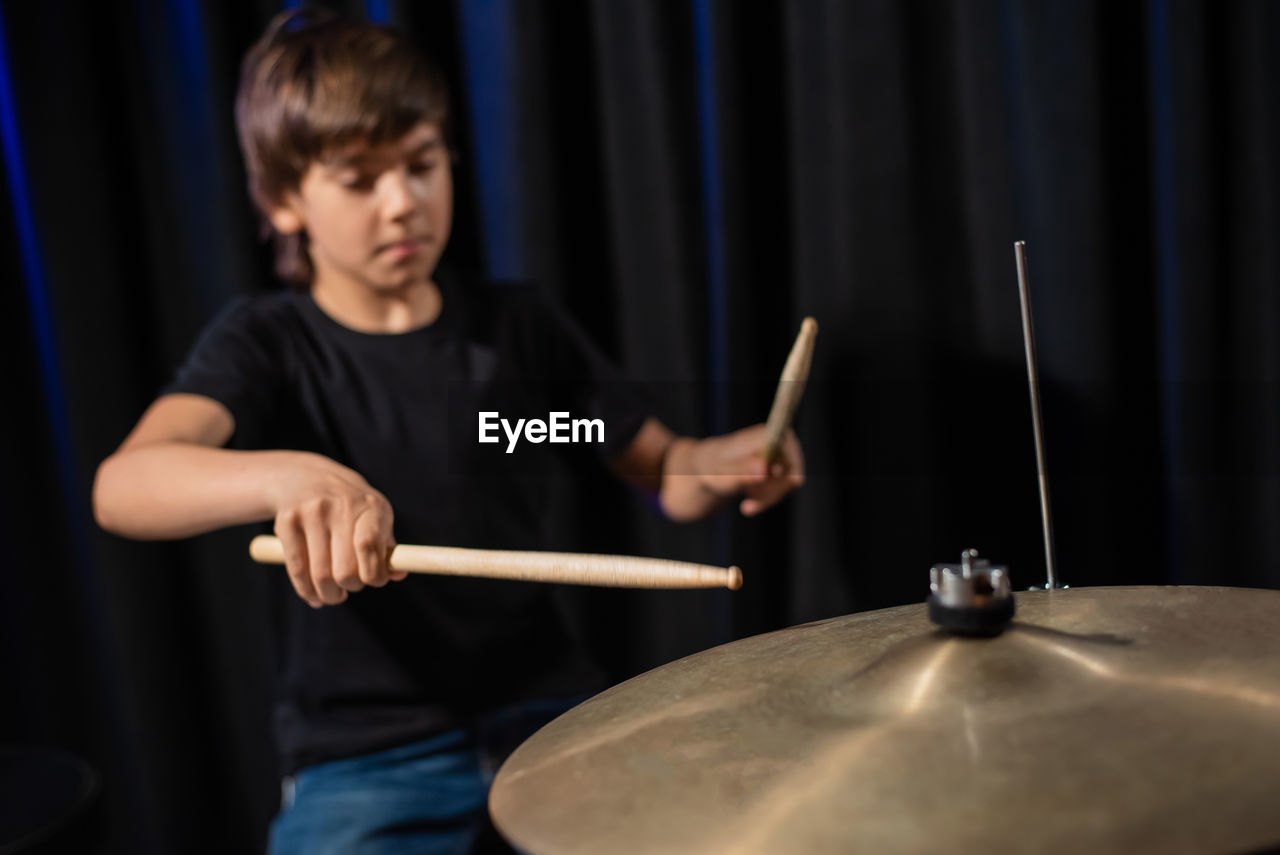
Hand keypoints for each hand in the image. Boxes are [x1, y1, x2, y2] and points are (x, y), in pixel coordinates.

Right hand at [267, 452, 403, 607]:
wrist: (308, 478)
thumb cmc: (351, 508)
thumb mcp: (375, 517)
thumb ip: (386, 548)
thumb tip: (397, 575)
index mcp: (370, 506)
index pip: (369, 546)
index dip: (374, 574)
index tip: (375, 582)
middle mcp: (340, 506)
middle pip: (345, 570)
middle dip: (350, 588)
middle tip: (350, 587)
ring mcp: (311, 512)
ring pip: (320, 575)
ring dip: (329, 595)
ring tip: (333, 595)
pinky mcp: (287, 522)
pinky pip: (297, 570)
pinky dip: (306, 591)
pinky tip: (313, 596)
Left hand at [689, 423, 804, 516]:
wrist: (706, 467)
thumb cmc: (712, 467)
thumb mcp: (721, 474)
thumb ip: (742, 471)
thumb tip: (764, 469)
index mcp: (765, 434)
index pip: (790, 451)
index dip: (784, 471)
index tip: (764, 485)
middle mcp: (779, 441)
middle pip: (792, 472)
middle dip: (771, 494)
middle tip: (746, 507)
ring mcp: (782, 455)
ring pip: (788, 484)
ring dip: (766, 498)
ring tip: (745, 505)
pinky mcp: (780, 468)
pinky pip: (782, 489)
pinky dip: (765, 499)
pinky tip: (747, 505)